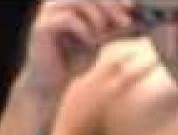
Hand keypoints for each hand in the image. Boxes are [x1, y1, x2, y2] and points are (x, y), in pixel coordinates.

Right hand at [19, 0, 137, 98]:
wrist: (52, 83)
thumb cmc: (73, 60)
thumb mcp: (98, 41)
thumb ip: (111, 28)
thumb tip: (135, 19)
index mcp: (67, 3)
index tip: (132, 6)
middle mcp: (55, 3)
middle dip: (110, 6)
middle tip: (126, 22)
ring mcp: (47, 14)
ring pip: (78, 2)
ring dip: (97, 18)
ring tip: (103, 35)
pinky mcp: (42, 28)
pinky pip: (68, 19)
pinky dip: (84, 31)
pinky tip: (89, 43)